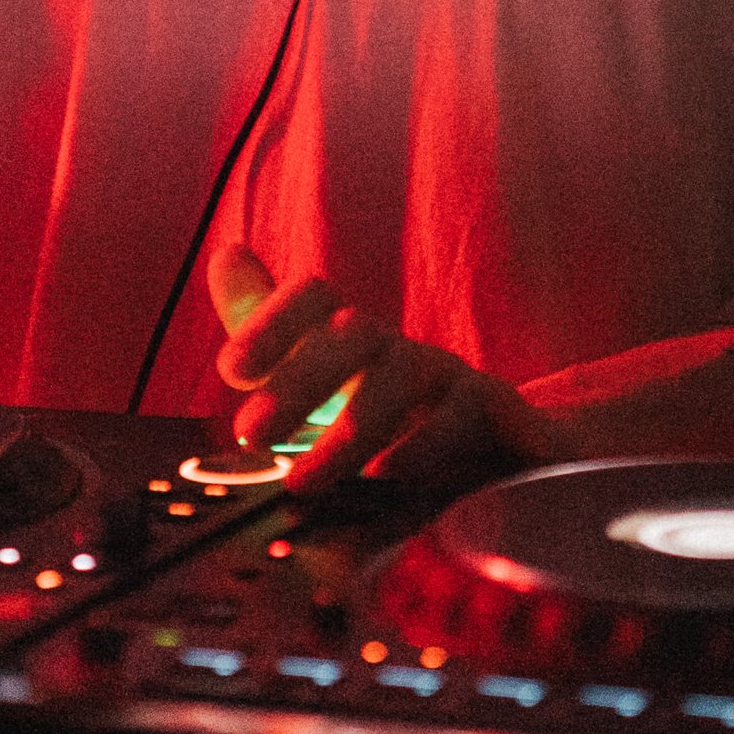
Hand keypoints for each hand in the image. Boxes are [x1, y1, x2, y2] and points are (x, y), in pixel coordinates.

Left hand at [209, 244, 557, 493]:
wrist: (506, 444)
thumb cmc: (395, 412)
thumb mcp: (330, 379)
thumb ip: (272, 328)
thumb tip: (227, 253)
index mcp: (359, 341)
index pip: (316, 299)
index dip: (272, 324)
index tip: (231, 372)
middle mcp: (402, 351)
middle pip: (353, 337)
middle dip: (299, 381)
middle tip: (251, 432)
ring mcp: (453, 380)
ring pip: (402, 378)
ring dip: (350, 429)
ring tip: (303, 480)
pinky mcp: (499, 418)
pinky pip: (466, 417)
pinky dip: (427, 443)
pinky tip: (387, 473)